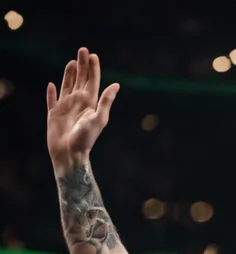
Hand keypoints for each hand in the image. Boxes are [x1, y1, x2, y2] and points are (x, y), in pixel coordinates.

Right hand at [47, 47, 119, 172]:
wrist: (70, 155)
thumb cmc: (86, 139)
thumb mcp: (99, 119)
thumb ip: (106, 101)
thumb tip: (116, 84)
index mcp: (89, 103)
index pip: (92, 81)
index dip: (93, 68)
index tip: (93, 55)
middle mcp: (78, 103)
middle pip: (80, 80)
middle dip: (82, 65)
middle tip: (83, 49)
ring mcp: (66, 108)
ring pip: (67, 86)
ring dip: (69, 74)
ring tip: (71, 62)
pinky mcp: (54, 115)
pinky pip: (52, 100)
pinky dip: (51, 93)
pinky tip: (52, 85)